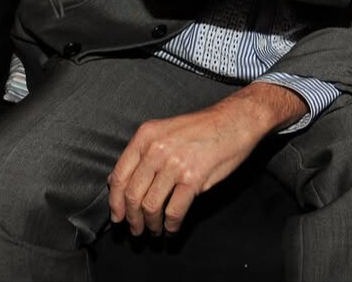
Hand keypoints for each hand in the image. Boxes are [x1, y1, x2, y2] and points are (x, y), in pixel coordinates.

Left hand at [107, 82, 304, 235]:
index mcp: (146, 136)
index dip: (115, 202)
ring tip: (155, 230)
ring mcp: (174, 164)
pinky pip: (174, 211)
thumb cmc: (203, 127)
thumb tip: (123, 181)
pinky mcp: (193, 178)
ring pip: (151, 206)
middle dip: (132, 219)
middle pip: (133, 195)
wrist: (236, 120)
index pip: (119, 176)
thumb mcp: (166, 131)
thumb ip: (144, 153)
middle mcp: (156, 149)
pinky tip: (172, 229)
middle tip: (135, 230)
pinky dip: (170, 226)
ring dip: (151, 225)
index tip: (118, 216)